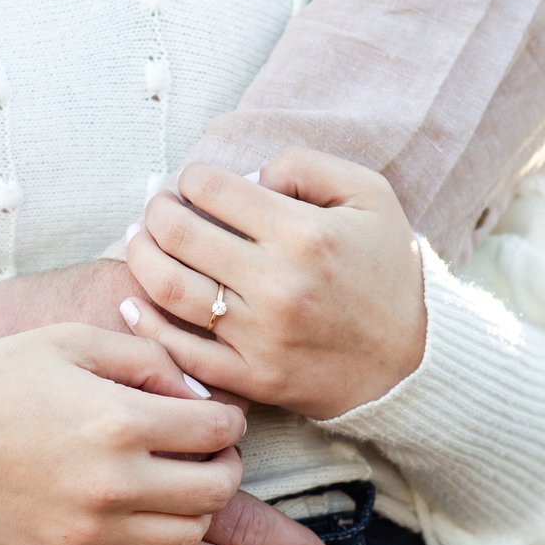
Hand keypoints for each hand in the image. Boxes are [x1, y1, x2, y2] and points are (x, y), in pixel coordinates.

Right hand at [0, 326, 243, 544]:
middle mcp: (113, 484)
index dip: (228, 418)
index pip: (217, 428)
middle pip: (216, 489)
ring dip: (195, 509)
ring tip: (177, 482)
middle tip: (210, 451)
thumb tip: (198, 394)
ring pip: (187, 536)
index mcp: (118, 420)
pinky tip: (143, 516)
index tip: (216, 414)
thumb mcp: (69, 340)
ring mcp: (91, 531)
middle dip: (224, 466)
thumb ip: (145, 357)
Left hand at [121, 152, 426, 419]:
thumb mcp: (369, 197)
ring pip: (170, 289)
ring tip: (139, 243)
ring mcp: (261, 336)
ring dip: (140, 258)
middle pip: (180, 235)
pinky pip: (182, 351)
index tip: (192, 183)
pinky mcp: (252, 378)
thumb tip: (248, 177)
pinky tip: (133, 301)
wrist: (411, 364)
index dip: (192, 178)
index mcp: (304, 234)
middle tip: (156, 208)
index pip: (214, 190)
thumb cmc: (387, 272)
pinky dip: (146, 324)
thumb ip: (307, 167)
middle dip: (156, 211)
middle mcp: (278, 285)